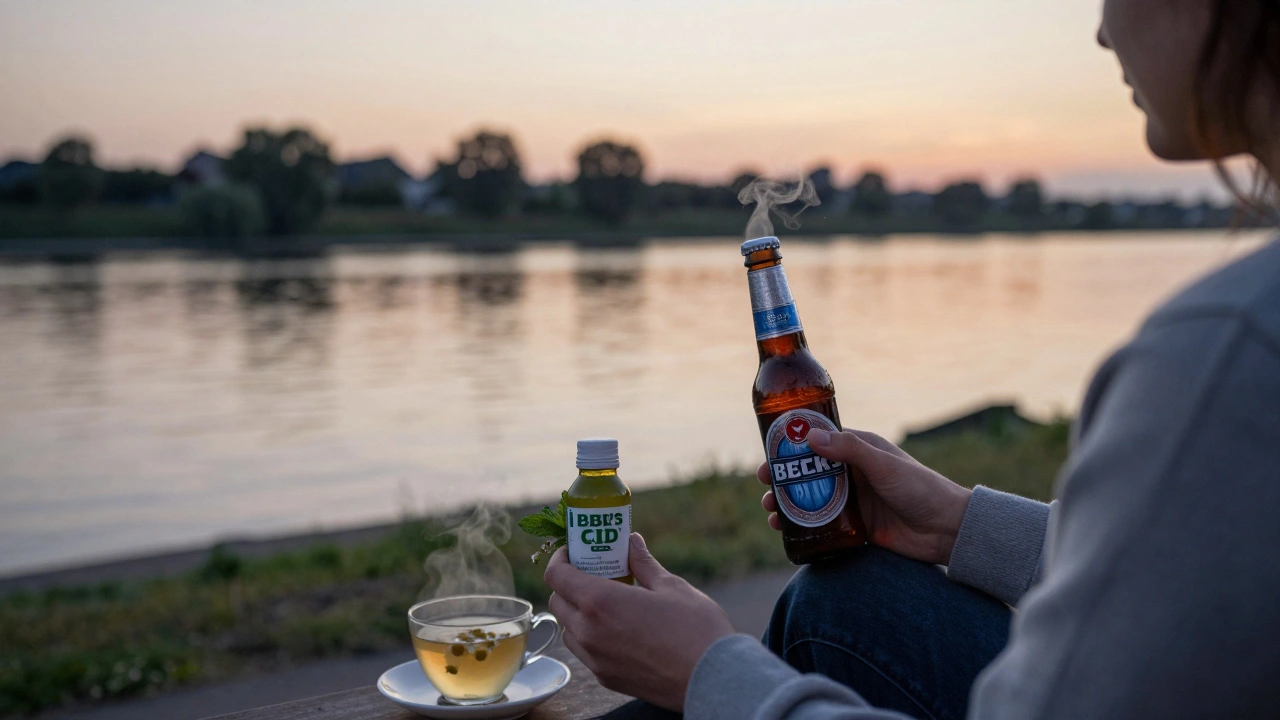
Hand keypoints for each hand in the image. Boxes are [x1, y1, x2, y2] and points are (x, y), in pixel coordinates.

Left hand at [544, 533, 733, 711]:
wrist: (713, 679)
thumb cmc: (696, 629)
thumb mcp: (671, 586)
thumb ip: (643, 564)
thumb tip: (632, 543)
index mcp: (600, 602)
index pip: (557, 576)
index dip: (561, 559)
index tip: (576, 551)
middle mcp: (589, 632)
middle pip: (557, 602)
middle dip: (568, 584)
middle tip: (594, 573)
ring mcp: (596, 659)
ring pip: (568, 630)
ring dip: (576, 612)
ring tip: (606, 602)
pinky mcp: (606, 678)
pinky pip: (584, 653)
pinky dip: (590, 636)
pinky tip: (618, 629)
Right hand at [759, 428, 971, 564]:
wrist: (947, 530)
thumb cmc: (921, 489)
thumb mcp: (884, 465)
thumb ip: (850, 450)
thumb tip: (810, 436)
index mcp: (860, 450)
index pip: (819, 442)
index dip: (792, 447)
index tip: (770, 454)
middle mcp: (854, 473)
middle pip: (809, 474)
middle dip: (784, 480)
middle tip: (764, 488)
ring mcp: (854, 501)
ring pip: (811, 500)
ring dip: (789, 505)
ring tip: (771, 514)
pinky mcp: (857, 527)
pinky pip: (824, 525)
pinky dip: (804, 527)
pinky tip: (787, 532)